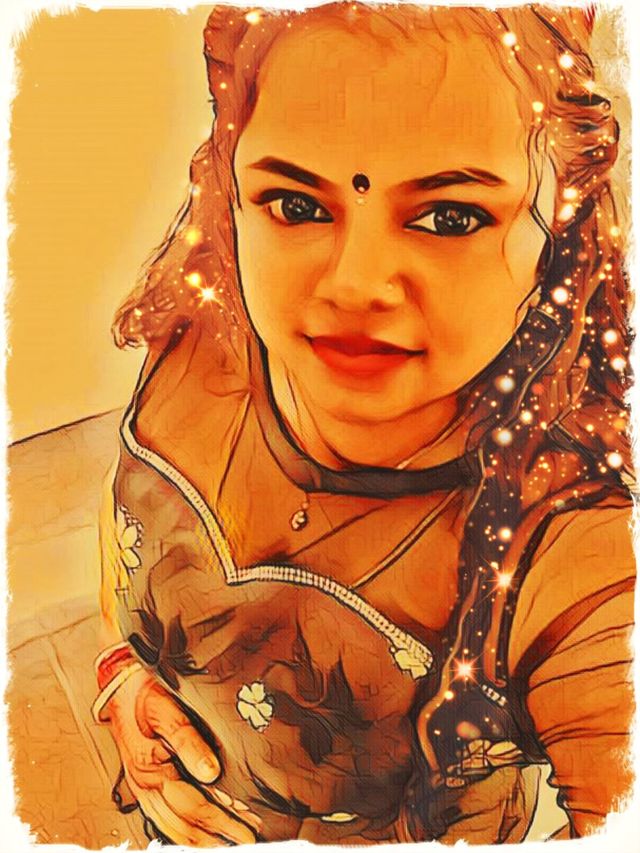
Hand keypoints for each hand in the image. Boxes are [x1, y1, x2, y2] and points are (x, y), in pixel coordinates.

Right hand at [106, 668, 260, 845]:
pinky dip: (180, 832)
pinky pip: (161, 818)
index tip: (246, 830)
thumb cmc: (143, 693)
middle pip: (183, 824)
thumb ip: (188, 741)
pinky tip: (195, 835)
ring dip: (198, 841)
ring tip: (223, 845)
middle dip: (214, 837)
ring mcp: (142, 787)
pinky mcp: (142, 783)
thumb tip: (211, 772)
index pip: (192, 806)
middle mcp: (145, 784)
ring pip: (171, 827)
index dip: (220, 821)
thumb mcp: (167, 709)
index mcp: (151, 769)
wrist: (119, 685)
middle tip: (244, 843)